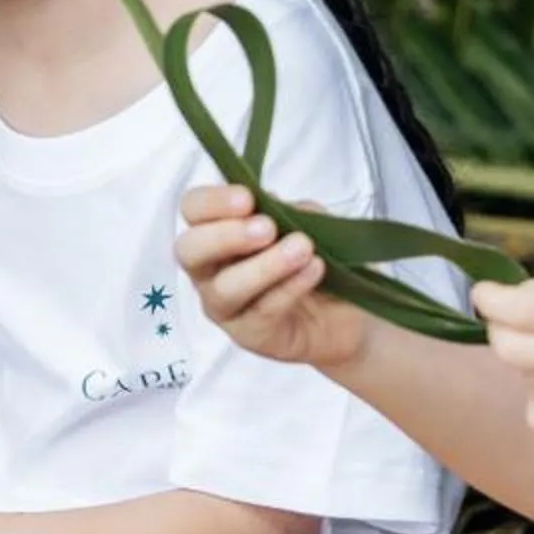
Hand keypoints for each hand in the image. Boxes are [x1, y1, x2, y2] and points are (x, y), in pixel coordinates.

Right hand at [174, 183, 367, 372]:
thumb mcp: (304, 221)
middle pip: (189, 251)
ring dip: (264, 265)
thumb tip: (272, 206)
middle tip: (266, 228)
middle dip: (225, 236)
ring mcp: (225, 307)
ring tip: (302, 248)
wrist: (344, 311)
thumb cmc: (311, 259)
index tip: (248, 198)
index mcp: (216, 231)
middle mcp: (209, 269)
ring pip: (225, 288)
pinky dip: (291, 286)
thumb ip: (284, 210)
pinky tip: (315, 269)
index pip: (193, 209)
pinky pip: (264, 311)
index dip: (212, 201)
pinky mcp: (250, 335)